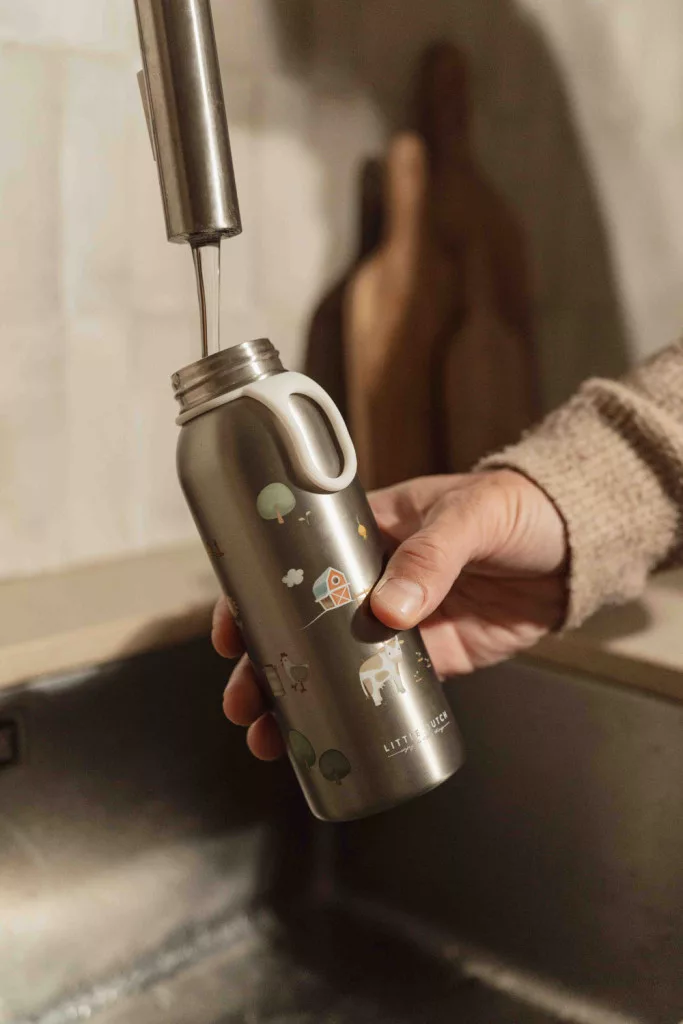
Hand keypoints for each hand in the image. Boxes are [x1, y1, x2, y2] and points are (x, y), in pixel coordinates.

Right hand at [215, 470, 567, 760]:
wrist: (575, 546)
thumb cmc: (517, 506)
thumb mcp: (471, 515)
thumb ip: (431, 556)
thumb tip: (390, 611)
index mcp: (364, 531)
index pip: (292, 561)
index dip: (253, 595)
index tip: (230, 629)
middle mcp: (369, 579)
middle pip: (299, 624)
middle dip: (264, 664)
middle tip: (241, 701)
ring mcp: (398, 621)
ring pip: (332, 664)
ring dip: (298, 698)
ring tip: (268, 734)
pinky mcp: (433, 656)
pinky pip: (385, 687)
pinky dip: (354, 713)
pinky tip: (328, 737)